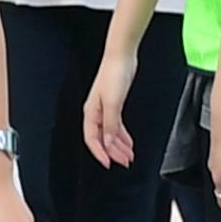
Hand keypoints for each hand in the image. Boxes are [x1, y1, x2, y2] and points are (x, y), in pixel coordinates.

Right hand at [81, 45, 136, 166]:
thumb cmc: (114, 75)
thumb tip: (107, 142)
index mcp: (91, 113)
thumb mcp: (113, 103)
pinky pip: (117, 125)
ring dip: (119, 145)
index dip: (99, 153)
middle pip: (102, 138)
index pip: (92, 139)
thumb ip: (110, 124)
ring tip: (129, 155)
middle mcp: (96, 113)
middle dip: (113, 152)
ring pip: (110, 133)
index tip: (108, 164)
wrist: (121, 57)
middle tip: (125, 162)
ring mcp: (105, 109)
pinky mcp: (115, 104)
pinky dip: (123, 135)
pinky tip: (129, 142)